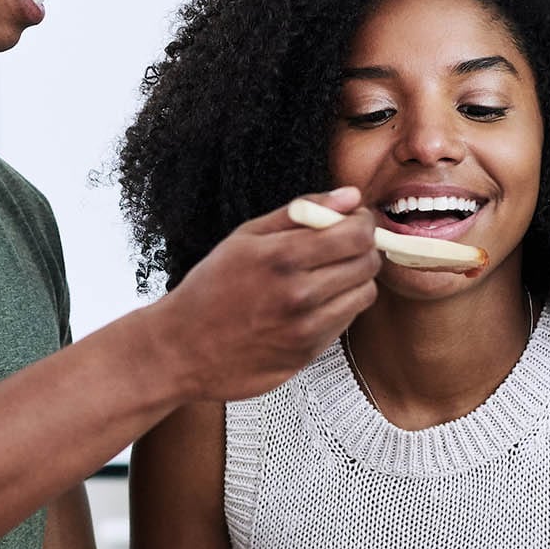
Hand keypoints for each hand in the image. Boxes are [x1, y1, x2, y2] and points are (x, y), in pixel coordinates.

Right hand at [147, 186, 380, 401]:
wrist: (182, 348)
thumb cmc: (211, 287)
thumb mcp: (246, 236)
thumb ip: (302, 211)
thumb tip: (350, 194)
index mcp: (281, 257)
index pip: (357, 234)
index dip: (363, 222)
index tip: (352, 220)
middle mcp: (298, 294)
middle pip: (367, 264)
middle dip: (362, 249)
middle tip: (341, 246)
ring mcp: (305, 328)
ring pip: (364, 294)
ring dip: (354, 280)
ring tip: (325, 275)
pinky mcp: (308, 353)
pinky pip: (346, 322)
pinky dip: (338, 307)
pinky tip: (312, 302)